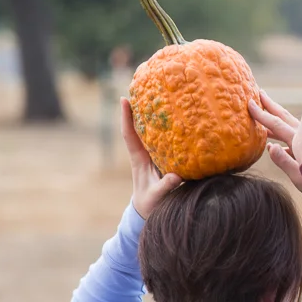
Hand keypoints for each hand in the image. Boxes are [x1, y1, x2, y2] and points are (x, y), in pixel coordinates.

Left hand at [124, 98, 180, 217]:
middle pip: (140, 127)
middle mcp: (144, 154)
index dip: (126, 118)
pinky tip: (178, 119)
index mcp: (138, 159)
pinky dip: (169, 129)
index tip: (123, 99)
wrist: (149, 212)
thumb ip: (164, 187)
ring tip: (161, 97)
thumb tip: (175, 176)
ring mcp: (153, 156)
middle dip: (140, 108)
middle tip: (143, 88)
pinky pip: (165, 140)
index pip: (130, 135)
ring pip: (152, 132)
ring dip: (154, 116)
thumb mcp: (156, 197)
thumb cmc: (150, 205)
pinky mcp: (164, 160)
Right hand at [248, 90, 301, 194]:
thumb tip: (270, 147)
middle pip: (285, 116)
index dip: (261, 115)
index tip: (249, 103)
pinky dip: (286, 136)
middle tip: (260, 92)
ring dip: (278, 119)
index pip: (276, 125)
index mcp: (300, 142)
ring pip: (291, 125)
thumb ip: (285, 162)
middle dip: (271, 105)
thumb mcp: (300, 177)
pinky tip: (279, 146)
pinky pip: (297, 137)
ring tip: (266, 114)